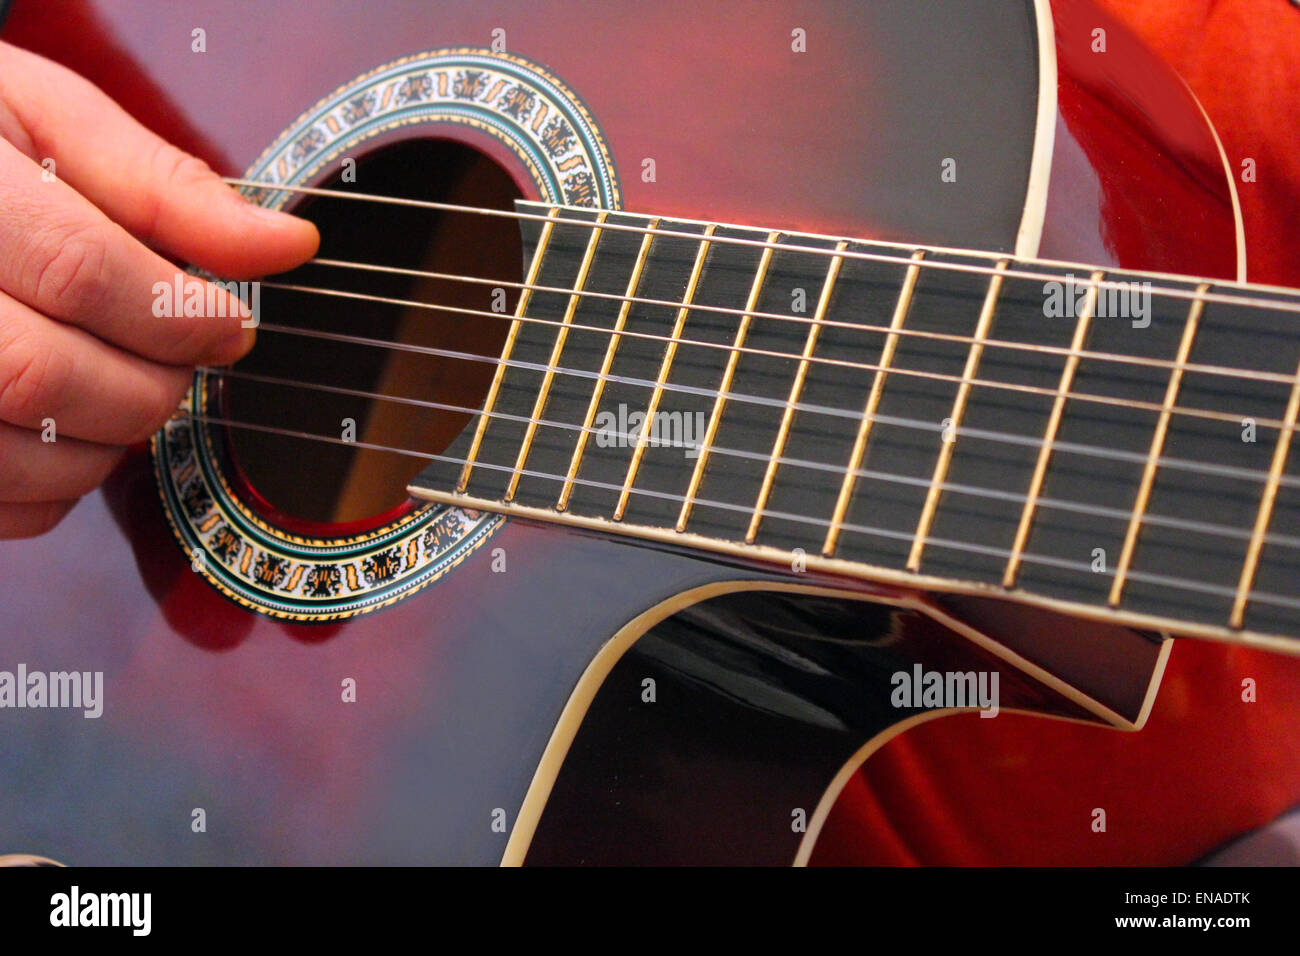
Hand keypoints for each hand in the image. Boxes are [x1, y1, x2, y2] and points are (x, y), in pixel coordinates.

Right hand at [0, 41, 317, 538]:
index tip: (231, 326)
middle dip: (149, 383)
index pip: (77, 269)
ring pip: (16, 455)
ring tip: (120, 386)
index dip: (177, 312)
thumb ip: (163, 184)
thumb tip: (291, 245)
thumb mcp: (43, 118)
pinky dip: (56, 487)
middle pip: (43, 375)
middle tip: (177, 361)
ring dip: (106, 443)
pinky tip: (64, 426)